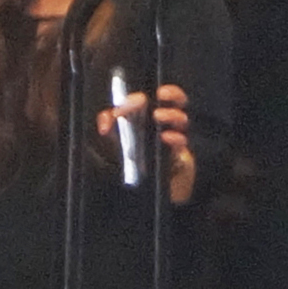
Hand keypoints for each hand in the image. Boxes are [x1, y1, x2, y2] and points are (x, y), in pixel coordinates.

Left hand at [105, 82, 198, 202]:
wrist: (141, 194)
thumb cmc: (130, 166)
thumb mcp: (111, 144)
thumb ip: (107, 128)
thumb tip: (105, 121)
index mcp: (147, 119)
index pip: (150, 100)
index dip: (144, 97)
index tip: (137, 99)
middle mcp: (163, 127)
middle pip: (177, 102)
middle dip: (173, 94)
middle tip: (161, 94)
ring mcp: (174, 141)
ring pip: (182, 120)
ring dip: (172, 115)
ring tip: (158, 116)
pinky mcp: (180, 157)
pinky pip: (181, 143)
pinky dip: (175, 138)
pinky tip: (165, 137)